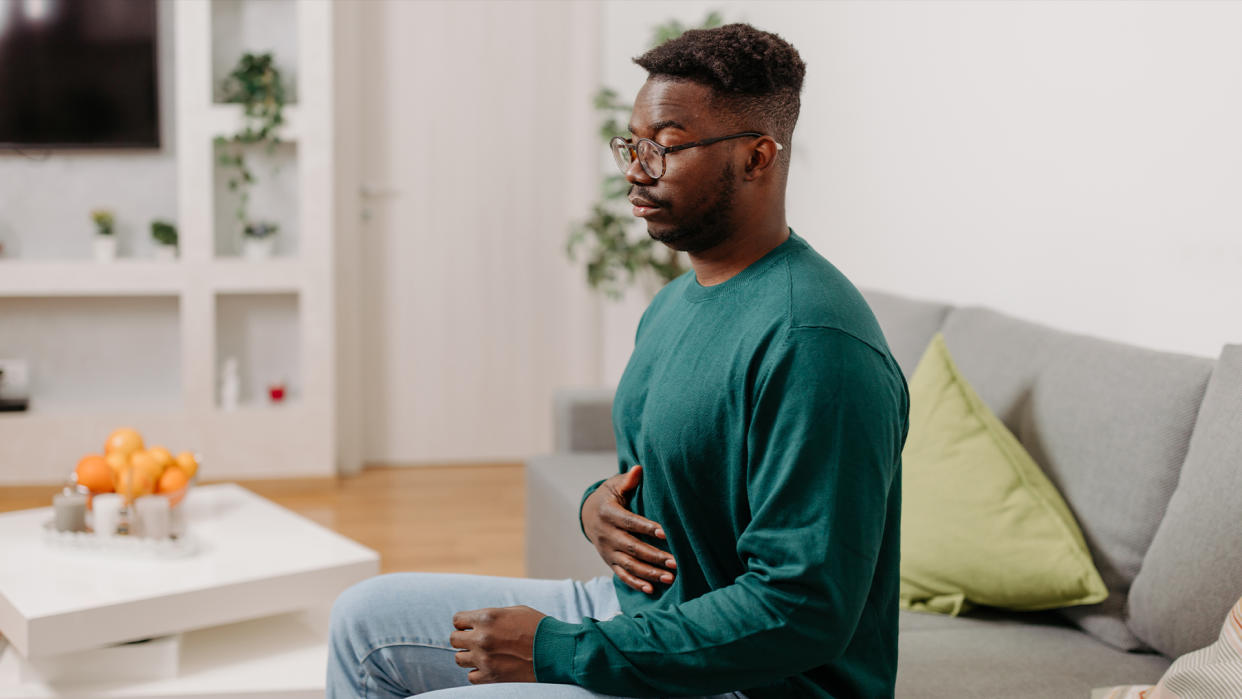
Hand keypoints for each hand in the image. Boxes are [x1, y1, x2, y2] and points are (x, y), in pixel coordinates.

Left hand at [450, 606, 546, 683]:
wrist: (557, 651)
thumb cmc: (538, 627)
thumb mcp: (514, 611)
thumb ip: (492, 616)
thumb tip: (476, 621)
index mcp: (486, 617)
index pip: (457, 620)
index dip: (464, 623)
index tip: (472, 626)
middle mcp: (481, 638)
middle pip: (454, 639)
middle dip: (464, 638)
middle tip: (477, 640)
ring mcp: (484, 659)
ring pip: (459, 659)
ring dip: (469, 656)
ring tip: (484, 654)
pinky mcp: (491, 677)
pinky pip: (471, 676)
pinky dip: (478, 672)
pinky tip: (490, 666)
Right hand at [581, 465, 676, 593]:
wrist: (588, 514)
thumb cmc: (609, 496)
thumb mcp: (615, 485)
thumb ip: (628, 481)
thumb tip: (639, 469)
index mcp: (608, 513)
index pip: (630, 522)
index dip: (647, 528)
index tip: (665, 533)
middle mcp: (606, 534)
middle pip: (632, 547)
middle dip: (654, 556)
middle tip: (675, 561)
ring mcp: (607, 550)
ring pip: (629, 565)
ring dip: (649, 573)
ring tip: (670, 577)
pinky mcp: (609, 561)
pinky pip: (622, 575)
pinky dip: (636, 584)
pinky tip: (652, 590)